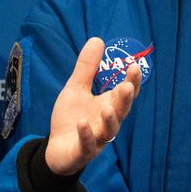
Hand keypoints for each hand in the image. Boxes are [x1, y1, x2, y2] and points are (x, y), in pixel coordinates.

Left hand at [45, 37, 140, 175]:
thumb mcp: (76, 88)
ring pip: (109, 130)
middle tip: (127, 86)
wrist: (56, 148)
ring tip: (107, 107)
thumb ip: (87, 67)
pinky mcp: (83, 151)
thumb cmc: (71, 117)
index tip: (134, 66)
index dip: (132, 82)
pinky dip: (86, 134)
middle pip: (121, 111)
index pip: (125, 94)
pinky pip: (88, 144)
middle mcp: (107, 122)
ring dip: (110, 119)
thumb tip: (98, 39)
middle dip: (124, 100)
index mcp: (108, 105)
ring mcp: (97, 138)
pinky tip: (82, 123)